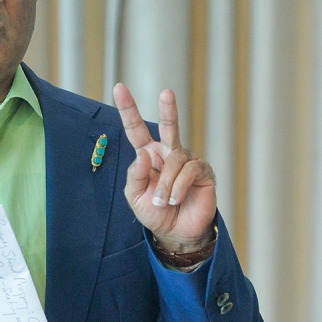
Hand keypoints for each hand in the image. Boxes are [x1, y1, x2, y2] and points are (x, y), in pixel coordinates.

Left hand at [113, 84, 216, 251]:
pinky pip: (189, 171)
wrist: (176, 233)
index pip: (136, 130)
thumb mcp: (135, 196)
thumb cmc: (154, 212)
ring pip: (174, 159)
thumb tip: (144, 153)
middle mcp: (168, 154)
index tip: (119, 88)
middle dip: (168, 109)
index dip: (128, 109)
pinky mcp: (203, 172)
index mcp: (148, 156)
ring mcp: (187, 161)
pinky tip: (176, 199)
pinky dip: (178, 187)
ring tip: (164, 201)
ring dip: (166, 184)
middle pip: (169, 126)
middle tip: (166, 92)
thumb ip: (136, 175)